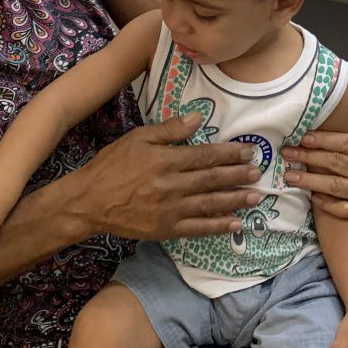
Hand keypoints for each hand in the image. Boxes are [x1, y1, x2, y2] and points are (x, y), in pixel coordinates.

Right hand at [77, 113, 260, 239]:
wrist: (87, 202)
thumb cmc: (112, 165)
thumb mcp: (137, 138)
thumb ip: (169, 130)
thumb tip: (198, 118)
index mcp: (165, 161)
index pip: (205, 156)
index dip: (230, 153)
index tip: (249, 150)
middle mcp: (170, 186)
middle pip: (212, 179)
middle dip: (238, 175)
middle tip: (259, 172)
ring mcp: (169, 210)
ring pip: (209, 204)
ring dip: (235, 200)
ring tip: (256, 196)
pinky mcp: (165, 229)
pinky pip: (197, 228)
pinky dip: (218, 226)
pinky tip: (235, 223)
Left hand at [283, 132, 347, 223]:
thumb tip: (334, 137)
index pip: (342, 142)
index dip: (320, 139)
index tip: (302, 136)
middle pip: (333, 162)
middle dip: (307, 156)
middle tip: (286, 153)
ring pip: (333, 185)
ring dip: (310, 180)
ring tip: (290, 176)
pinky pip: (344, 209)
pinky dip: (328, 204)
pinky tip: (313, 198)